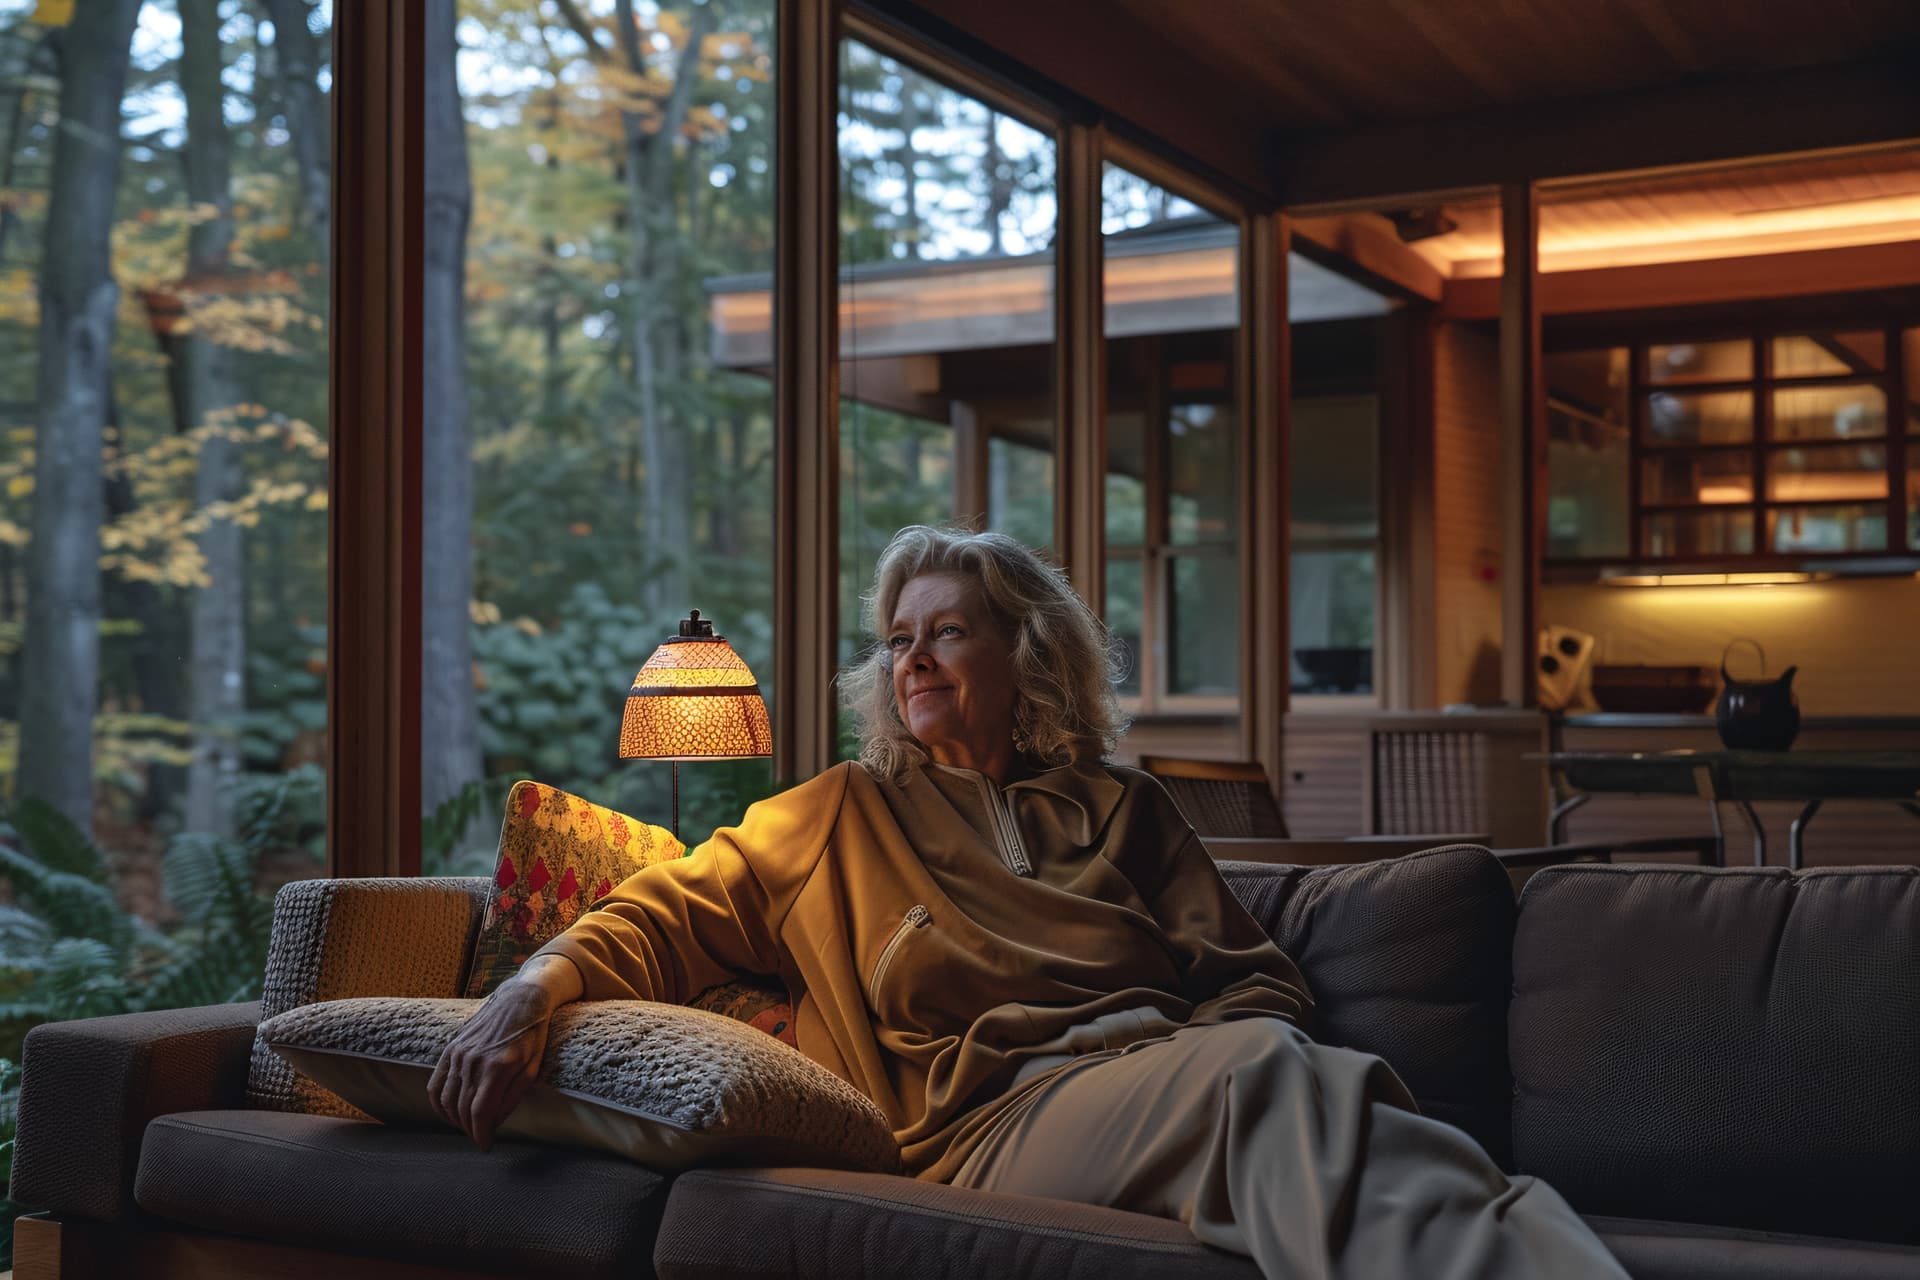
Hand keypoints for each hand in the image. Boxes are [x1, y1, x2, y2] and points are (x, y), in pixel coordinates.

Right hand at [427, 978, 553, 1150]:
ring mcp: (458, 1053)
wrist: (520, 1000)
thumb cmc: (532, 1036)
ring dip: (455, 1120)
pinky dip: (439, 1104)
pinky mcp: (450, 1049)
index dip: (481, 1134)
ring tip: (469, 1127)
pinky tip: (450, 1113)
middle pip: (462, 1109)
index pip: (480, 1112)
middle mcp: (473, 1060)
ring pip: (446, 1100)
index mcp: (498, 1066)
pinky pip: (435, 1084)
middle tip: (481, 1137)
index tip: (486, 1146)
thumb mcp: (533, 1069)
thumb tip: (493, 1124)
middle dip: (471, 1130)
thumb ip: (512, 1098)